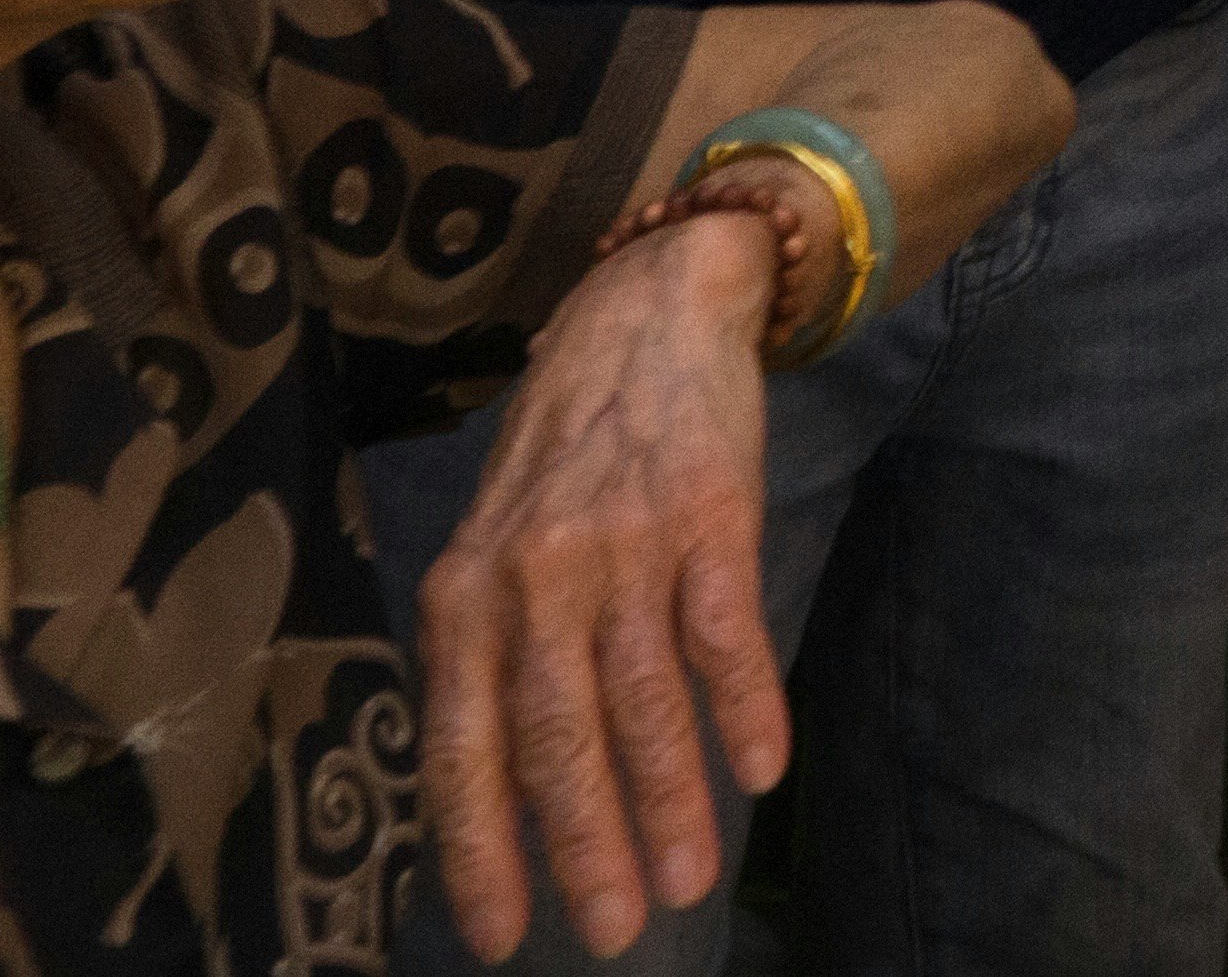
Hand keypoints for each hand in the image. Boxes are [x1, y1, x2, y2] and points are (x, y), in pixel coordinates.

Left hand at [415, 211, 792, 955]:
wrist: (649, 312)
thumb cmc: (567, 452)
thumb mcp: (495, 547)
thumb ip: (491, 656)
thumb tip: (496, 799)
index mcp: (465, 596)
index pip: (465, 746)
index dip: (482, 846)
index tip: (505, 935)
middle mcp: (533, 575)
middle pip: (556, 734)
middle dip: (585, 844)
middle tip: (617, 930)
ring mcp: (623, 542)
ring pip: (642, 697)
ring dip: (670, 798)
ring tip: (692, 880)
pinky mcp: (709, 511)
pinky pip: (724, 628)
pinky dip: (744, 704)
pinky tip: (762, 767)